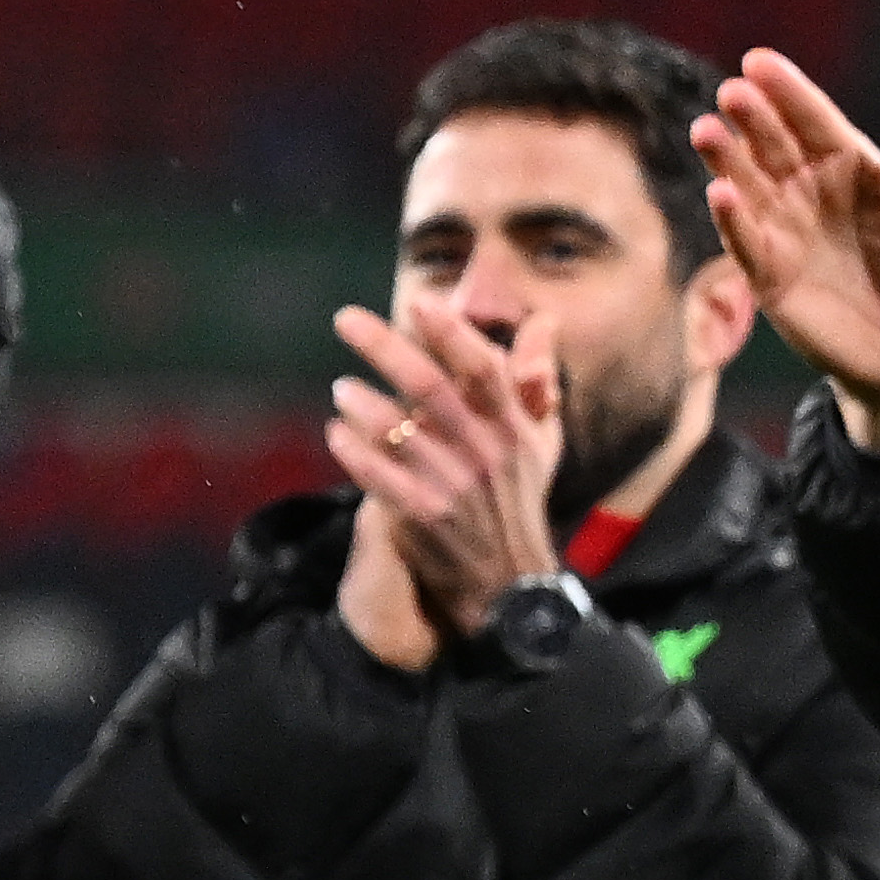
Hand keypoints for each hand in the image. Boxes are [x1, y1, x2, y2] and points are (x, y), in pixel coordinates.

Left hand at [327, 302, 562, 647]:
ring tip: (341, 388)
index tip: (419, 302)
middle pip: (429, 386)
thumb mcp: (542, 437)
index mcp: (513, 423)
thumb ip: (538, 377)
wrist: (510, 577)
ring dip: (363, 404)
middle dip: (383, 347)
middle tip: (344, 319)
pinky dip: (356, 454)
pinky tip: (335, 433)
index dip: (451, 333)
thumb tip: (544, 319)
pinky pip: (382, 479)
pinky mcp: (426, 516)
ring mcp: (454, 483)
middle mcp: (485, 449)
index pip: (482, 367)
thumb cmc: (520, 493)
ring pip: (399, 431)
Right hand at [694, 51, 879, 456]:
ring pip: (747, 184)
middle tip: (733, 93)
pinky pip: (744, 241)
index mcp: (848, 164)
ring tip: (706, 131)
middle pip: (772, 145)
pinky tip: (719, 192)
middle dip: (752, 118)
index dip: (786, 91)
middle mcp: (807, 189)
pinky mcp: (767, 274)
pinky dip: (731, 218)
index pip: (812, 119)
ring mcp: (784, 229)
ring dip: (726, 158)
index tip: (758, 61)